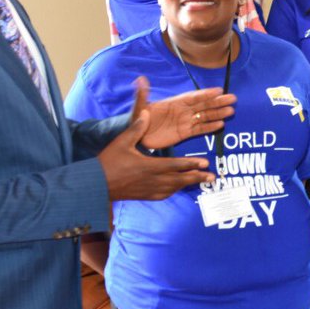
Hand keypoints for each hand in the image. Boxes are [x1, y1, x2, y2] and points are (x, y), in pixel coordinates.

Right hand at [99, 112, 215, 199]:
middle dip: (197, 177)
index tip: (205, 163)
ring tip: (201, 181)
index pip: (175, 165)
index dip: (191, 164)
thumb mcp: (122, 142)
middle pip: (180, 179)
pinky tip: (178, 187)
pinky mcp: (145, 196)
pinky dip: (175, 190)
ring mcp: (150, 190)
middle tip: (213, 177)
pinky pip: (165, 194)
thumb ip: (136, 128)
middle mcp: (153, 180)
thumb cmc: (108, 162)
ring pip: (174, 188)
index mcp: (149, 166)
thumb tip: (146, 113)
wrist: (96, 185)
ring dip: (188, 184)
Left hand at [128, 77, 236, 149]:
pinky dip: (209, 127)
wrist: (137, 136)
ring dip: (217, 114)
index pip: (192, 97)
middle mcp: (182, 111)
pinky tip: (220, 125)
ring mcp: (184, 122)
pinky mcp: (184, 133)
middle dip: (217, 102)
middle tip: (232, 98)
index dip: (205, 94)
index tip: (218, 90)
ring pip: (204, 116)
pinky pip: (199, 130)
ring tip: (231, 111)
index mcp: (174, 102)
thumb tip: (140, 79)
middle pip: (203, 105)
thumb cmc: (138, 119)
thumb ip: (142, 95)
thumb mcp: (139, 107)